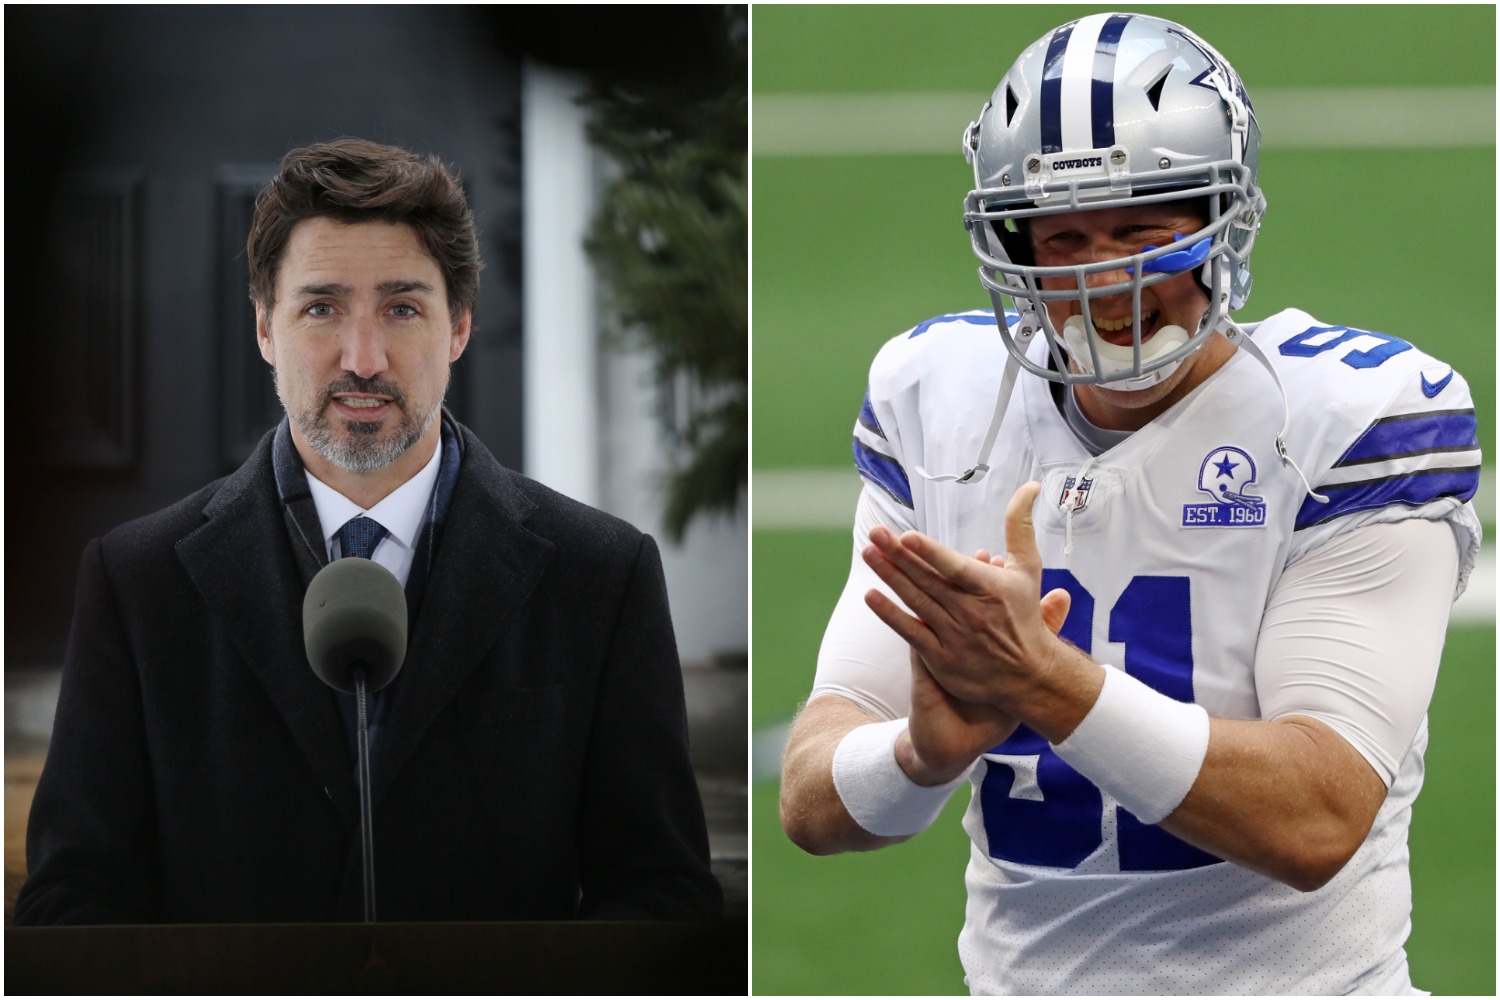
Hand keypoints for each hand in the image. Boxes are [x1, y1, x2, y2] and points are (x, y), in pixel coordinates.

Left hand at [863, 482, 1077, 723]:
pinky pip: (910, 632)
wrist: (1030, 675)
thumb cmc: (1025, 614)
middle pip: (928, 580)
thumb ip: (1020, 526)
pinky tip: (870, 596)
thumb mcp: (1028, 568)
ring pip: (916, 601)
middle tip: (875, 533)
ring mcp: (954, 636)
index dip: (931, 553)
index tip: (907, 536)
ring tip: (868, 552)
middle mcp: (971, 612)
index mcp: (991, 589)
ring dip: (889, 576)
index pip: (956, 568)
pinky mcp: (941, 658)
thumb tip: (1030, 485)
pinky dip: (890, 614)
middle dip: (898, 555)